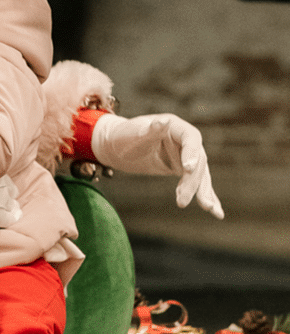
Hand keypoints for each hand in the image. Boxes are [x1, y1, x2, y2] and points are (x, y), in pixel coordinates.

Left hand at [90, 113, 223, 218]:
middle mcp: (185, 140)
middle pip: (196, 161)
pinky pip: (197, 183)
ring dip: (204, 191)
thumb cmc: (123, 136)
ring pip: (200, 174)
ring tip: (209, 209)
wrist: (118, 146)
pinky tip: (216, 213)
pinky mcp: (184, 169)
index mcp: (175, 126)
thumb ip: (149, 130)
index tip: (187, 169)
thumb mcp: (132, 134)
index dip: (191, 153)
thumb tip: (163, 121)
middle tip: (181, 200)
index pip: (190, 138)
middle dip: (191, 181)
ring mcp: (187, 155)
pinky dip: (206, 196)